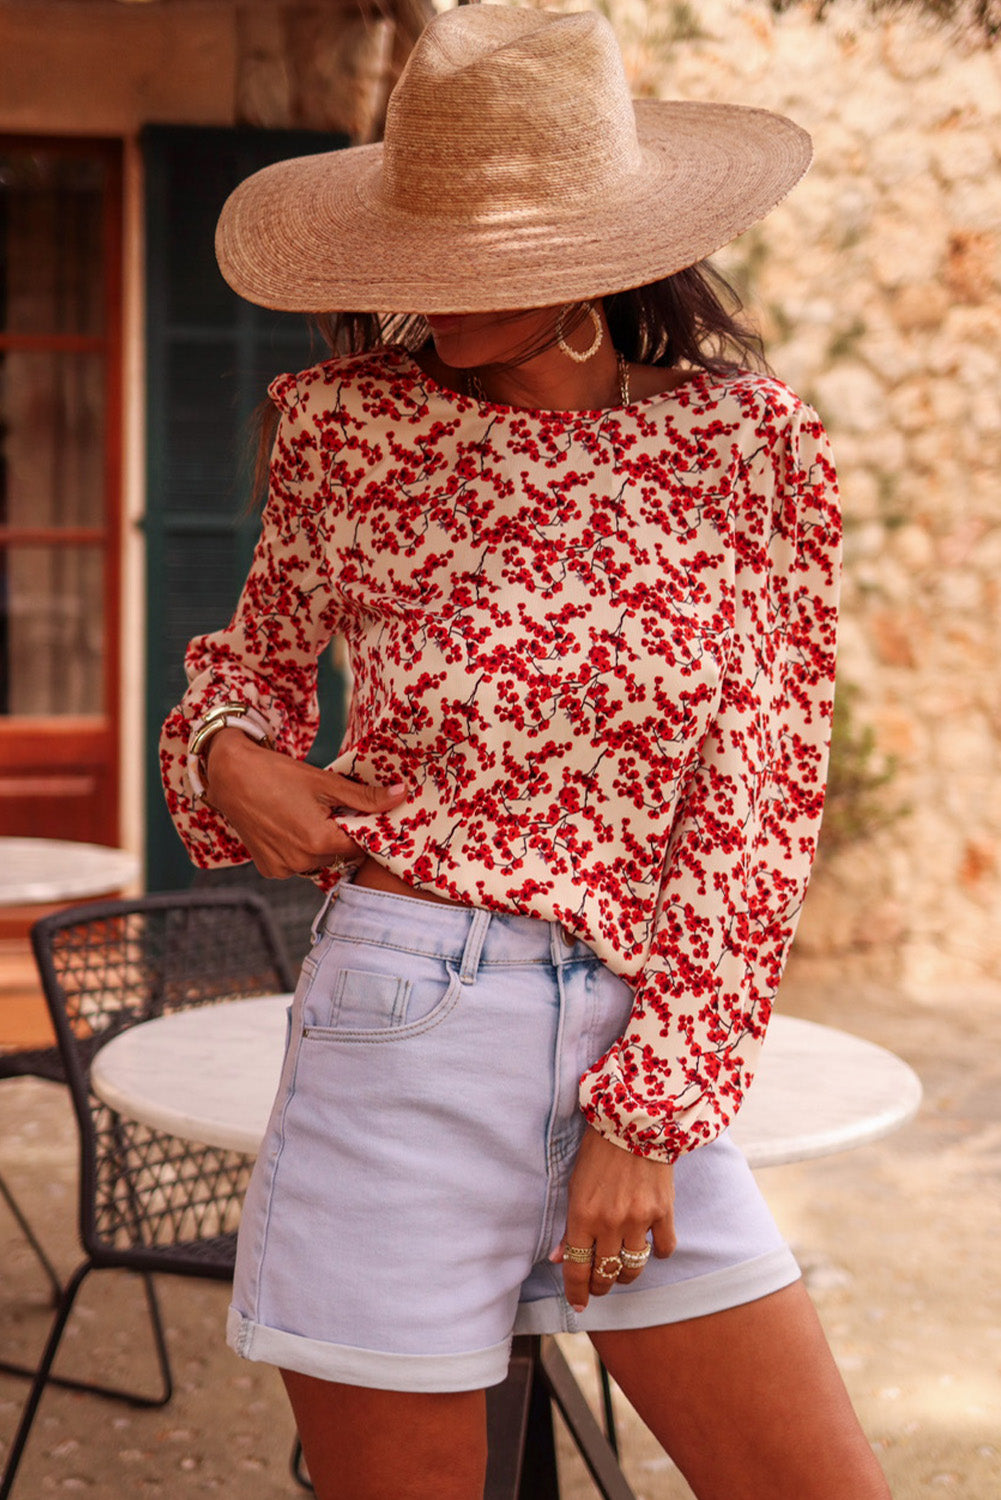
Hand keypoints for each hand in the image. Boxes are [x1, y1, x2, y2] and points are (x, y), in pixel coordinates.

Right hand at [201, 728, 407, 878]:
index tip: (363, 814)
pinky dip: (301, 850)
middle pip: (340, 855)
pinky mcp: (269, 869)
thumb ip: (365, 797)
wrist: (230, 776)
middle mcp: (302, 862)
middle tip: (333, 810)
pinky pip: (298, 864)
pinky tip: (291, 827)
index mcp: (320, 842)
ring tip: (309, 817)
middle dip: (342, 836)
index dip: (365, 829)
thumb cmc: (279, 774)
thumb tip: (402, 795)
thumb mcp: (326, 783)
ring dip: (322, 845)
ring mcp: (283, 869)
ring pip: (320, 861)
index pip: (361, 846)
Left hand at [553, 1124, 675, 1312]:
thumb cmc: (597, 1151)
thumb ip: (569, 1226)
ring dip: (625, 1273)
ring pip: (633, 1267)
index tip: (579, 1303)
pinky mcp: (663, 1212)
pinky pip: (663, 1249)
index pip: (577, 1269)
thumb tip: (558, 1259)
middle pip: (605, 1274)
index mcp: (583, 1215)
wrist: (634, 1121)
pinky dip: (657, 1252)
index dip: (577, 1292)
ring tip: (621, 1267)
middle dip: (600, 1285)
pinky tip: (650, 1244)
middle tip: (599, 1283)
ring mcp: (639, 1219)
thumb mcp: (575, 1185)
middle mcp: (610, 1222)